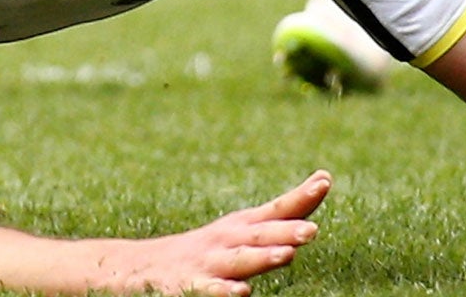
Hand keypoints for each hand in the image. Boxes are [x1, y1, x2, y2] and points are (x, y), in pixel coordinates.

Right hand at [115, 171, 329, 294]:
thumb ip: (282, 214)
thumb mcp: (242, 229)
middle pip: (258, 235)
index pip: (276, 210)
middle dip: (284, 231)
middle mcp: (226, 241)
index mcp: (241, 227)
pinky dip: (222, 291)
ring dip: (261, 258)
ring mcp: (207, 263)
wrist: (141, 267)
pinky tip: (240, 293)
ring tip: (286, 256)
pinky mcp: (187, 286)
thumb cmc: (206, 249)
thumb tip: (323, 180)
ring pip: (237, 261)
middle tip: (312, 231)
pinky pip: (207, 290)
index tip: (325, 182)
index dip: (300, 198)